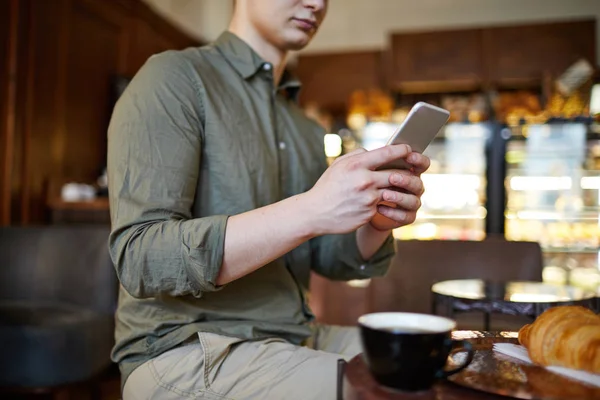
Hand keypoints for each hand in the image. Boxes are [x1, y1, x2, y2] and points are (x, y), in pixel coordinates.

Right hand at [301, 144, 415, 235]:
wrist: (315, 212)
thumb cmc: (327, 187)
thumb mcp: (338, 165)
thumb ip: (357, 155)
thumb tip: (373, 151)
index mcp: (357, 164)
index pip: (387, 153)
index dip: (402, 150)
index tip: (408, 148)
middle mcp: (365, 180)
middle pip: (397, 174)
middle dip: (406, 172)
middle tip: (412, 170)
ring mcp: (368, 198)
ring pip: (394, 190)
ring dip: (398, 189)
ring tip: (401, 186)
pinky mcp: (369, 212)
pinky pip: (383, 205)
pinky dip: (383, 203)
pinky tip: (380, 201)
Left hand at [369, 152, 429, 230]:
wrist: (364, 208)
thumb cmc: (369, 184)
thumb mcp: (371, 170)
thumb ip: (375, 161)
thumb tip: (369, 152)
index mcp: (409, 172)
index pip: (421, 164)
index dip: (418, 160)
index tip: (409, 156)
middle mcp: (414, 187)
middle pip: (418, 183)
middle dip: (406, 180)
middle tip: (391, 177)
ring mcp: (412, 202)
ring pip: (414, 201)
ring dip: (399, 197)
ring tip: (383, 194)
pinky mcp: (407, 217)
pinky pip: (406, 216)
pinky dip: (393, 212)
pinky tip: (379, 208)